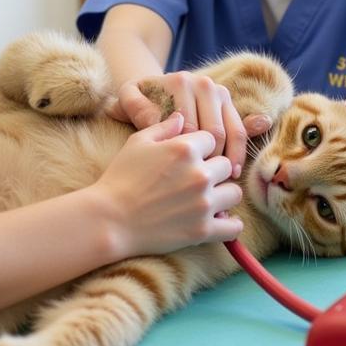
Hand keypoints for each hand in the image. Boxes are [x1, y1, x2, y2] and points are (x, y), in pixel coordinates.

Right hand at [93, 116, 243, 258]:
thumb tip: (181, 116)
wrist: (110, 218)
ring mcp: (203, 203)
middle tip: (198, 177)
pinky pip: (234, 227)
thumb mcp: (137, 142)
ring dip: (223, 194)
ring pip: (234, 193)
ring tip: (207, 197)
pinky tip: (219, 220)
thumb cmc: (120, 177)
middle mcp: (199, 174)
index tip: (191, 156)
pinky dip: (229, 224)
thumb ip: (163, 126)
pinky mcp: (203, 230)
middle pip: (226, 164)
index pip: (212, 139)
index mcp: (184, 148)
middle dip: (214, 168)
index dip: (201, 146)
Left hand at [108, 72, 259, 177]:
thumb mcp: (127, 102)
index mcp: (179, 82)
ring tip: (221, 183)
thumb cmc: (139, 104)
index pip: (188, 126)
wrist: (153, 91)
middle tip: (200, 186)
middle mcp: (203, 84)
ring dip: (229, 159)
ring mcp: (220, 93)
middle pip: (213, 130)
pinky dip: (238, 152)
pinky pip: (239, 131)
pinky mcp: (230, 105)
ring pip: (230, 132)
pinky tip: (233, 173)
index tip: (180, 178)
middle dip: (208, 160)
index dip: (185, 155)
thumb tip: (156, 120)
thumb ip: (136, 108)